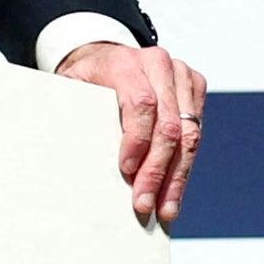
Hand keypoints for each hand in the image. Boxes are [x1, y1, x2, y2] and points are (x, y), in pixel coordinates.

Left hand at [57, 41, 205, 229]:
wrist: (105, 54)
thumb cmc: (87, 78)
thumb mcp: (71, 88)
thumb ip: (74, 113)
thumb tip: (68, 158)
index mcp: (125, 62)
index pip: (141, 103)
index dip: (137, 140)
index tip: (127, 171)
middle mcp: (158, 64)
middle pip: (168, 124)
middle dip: (157, 170)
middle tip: (145, 203)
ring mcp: (181, 74)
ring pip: (189, 133)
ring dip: (176, 176)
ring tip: (166, 208)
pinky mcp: (194, 88)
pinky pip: (196, 133)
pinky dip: (184, 166)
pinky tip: (173, 190)